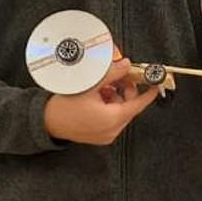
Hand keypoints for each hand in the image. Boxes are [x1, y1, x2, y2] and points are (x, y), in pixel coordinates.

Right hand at [44, 58, 159, 144]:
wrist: (46, 122)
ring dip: (116, 97)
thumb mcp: (90, 85)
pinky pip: (112, 118)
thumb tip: (126, 65)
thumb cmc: (64, 106)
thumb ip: (112, 74)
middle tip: (120, 77)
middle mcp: (112, 130)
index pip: (138, 104)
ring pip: (120, 111)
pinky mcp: (99, 135)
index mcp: (112, 119)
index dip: (149, 93)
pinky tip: (98, 97)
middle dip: (126, 91)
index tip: (155, 84)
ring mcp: (106, 135)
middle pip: (129, 107)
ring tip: (103, 87)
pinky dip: (109, 106)